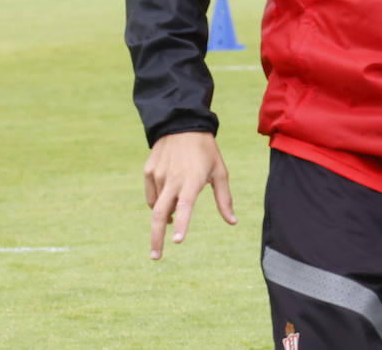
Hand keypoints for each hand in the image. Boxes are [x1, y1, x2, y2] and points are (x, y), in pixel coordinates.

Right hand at [143, 131, 235, 260]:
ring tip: (177, 211)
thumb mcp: (220, 171)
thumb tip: (233, 222)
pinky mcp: (148, 171)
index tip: (177, 241)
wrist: (183, 125)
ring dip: (166, 214)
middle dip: (156, 238)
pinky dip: (158, 202)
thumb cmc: (206, 151)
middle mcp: (173, 178)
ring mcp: (158, 175)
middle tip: (156, 256)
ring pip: (158, 205)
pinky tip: (168, 198)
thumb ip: (224, 199)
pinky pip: (152, 195)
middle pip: (160, 214)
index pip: (186, 206)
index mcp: (193, 179)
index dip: (182, 224)